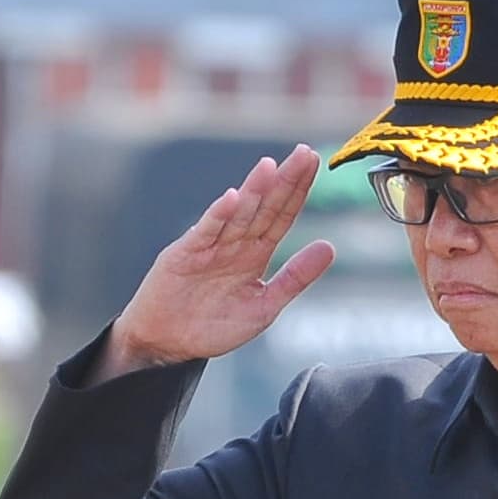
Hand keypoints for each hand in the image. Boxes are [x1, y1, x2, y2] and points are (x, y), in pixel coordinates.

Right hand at [101, 146, 338, 375]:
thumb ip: (296, 277)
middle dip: (284, 180)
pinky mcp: (185, 254)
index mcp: (255, 253)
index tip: (315, 163)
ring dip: (253, 190)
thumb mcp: (265, 306)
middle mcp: (235, 244)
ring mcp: (210, 246)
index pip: (282, 215)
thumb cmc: (213, 327)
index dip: (298, 190)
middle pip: (264, 207)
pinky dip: (219, 215)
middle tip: (305, 154)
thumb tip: (330, 247)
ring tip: (270, 167)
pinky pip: (205, 231)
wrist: (167, 344)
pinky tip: (233, 198)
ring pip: (238, 214)